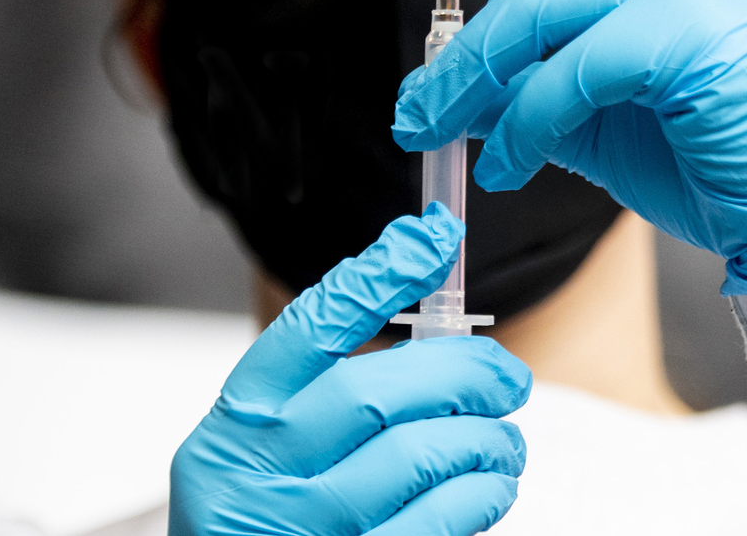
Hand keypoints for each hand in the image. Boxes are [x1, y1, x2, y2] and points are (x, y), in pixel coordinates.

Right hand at [170, 203, 530, 535]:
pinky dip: (481, 493)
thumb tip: (432, 328)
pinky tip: (492, 484)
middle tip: (506, 375)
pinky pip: (437, 522)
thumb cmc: (261, 514)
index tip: (433, 240)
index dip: (377, 276)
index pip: (310, 327)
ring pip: (417, 456)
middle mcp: (262, 469)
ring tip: (504, 440)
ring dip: (484, 439)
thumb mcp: (265, 444)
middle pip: (375, 391)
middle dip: (460, 373)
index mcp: (240, 419)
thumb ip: (326, 392)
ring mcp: (304, 526)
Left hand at [354, 0, 746, 294]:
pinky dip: (522, 132)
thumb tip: (448, 88)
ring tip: (427, 132)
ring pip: (531, 12)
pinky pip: (563, 77)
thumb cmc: (715, 149)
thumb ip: (531, 82)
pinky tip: (506, 170)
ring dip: (462, 84)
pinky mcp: (686, 32)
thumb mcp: (599, 108)